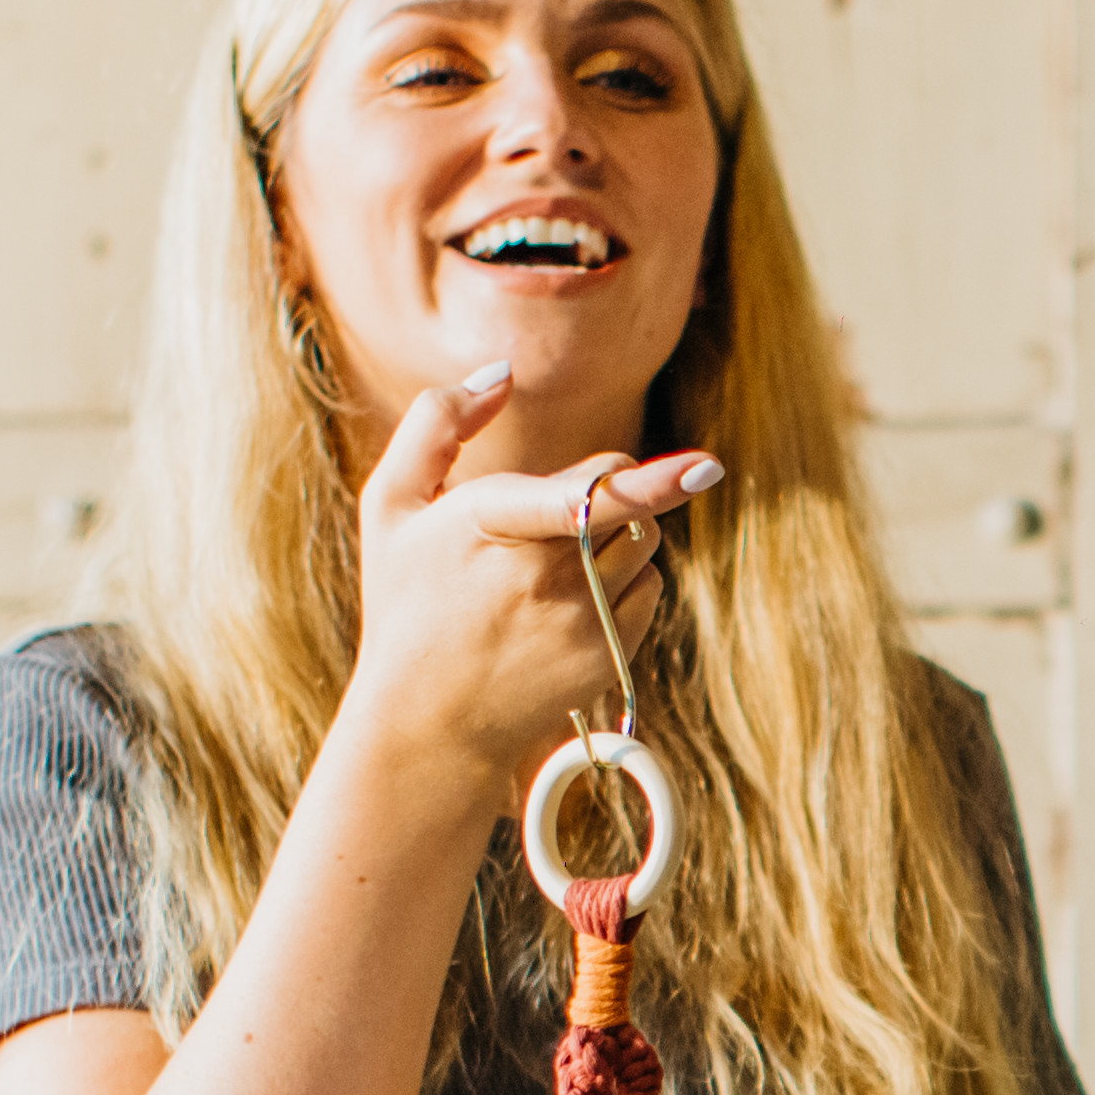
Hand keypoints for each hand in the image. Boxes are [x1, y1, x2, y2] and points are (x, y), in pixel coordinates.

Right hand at [342, 361, 721, 814]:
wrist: (427, 723)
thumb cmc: (407, 603)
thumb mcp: (390, 506)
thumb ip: (437, 424)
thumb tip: (502, 371)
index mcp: (490, 525)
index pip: (582, 498)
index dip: (646, 481)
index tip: (705, 467)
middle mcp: (541, 577)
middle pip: (621, 501)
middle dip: (602, 491)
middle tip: (549, 521)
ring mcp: (581, 621)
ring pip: (642, 541)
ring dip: (615, 535)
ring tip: (551, 566)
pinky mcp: (609, 655)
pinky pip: (649, 588)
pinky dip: (624, 583)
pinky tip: (569, 605)